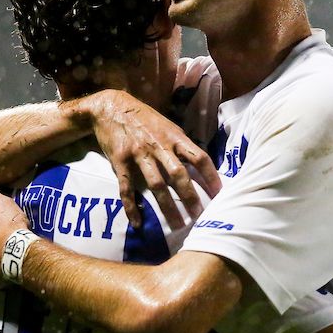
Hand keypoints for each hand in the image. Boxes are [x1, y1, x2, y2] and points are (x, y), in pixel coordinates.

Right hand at [80, 90, 221, 228]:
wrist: (111, 107)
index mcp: (175, 137)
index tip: (220, 194)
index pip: (199, 157)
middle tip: (200, 216)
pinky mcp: (120, 162)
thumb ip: (182, 145)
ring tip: (177, 225)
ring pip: (156, 184)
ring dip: (167, 207)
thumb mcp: (168, 127)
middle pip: (178, 174)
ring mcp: (139, 154)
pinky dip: (131, 207)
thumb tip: (201, 165)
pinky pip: (126, 188)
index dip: (211, 176)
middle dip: (190, 197)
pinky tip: (138, 222)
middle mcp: (158, 146)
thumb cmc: (145, 119)